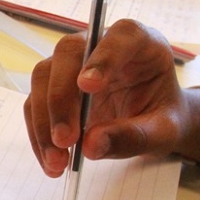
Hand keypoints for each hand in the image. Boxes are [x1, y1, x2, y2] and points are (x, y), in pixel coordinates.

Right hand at [24, 19, 186, 176]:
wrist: (153, 121)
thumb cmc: (163, 116)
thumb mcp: (163, 131)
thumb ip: (134, 136)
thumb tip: (90, 146)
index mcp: (138, 42)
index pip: (117, 38)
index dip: (101, 58)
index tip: (88, 86)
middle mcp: (98, 45)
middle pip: (67, 56)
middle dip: (61, 99)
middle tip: (65, 140)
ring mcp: (71, 64)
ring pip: (43, 78)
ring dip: (44, 122)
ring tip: (56, 161)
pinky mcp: (53, 85)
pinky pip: (35, 104)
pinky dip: (38, 134)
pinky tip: (51, 161)